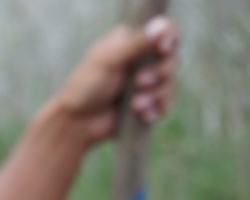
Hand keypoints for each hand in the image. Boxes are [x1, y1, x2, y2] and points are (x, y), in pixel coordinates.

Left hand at [51, 16, 178, 145]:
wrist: (77, 122)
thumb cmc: (86, 86)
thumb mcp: (109, 61)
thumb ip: (137, 44)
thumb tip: (162, 26)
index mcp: (131, 41)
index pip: (163, 30)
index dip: (170, 37)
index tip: (164, 48)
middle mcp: (141, 59)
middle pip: (172, 58)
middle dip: (160, 72)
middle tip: (140, 82)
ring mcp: (145, 82)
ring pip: (170, 83)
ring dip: (156, 95)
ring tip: (135, 105)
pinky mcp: (147, 103)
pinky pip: (165, 104)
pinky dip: (155, 110)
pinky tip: (141, 115)